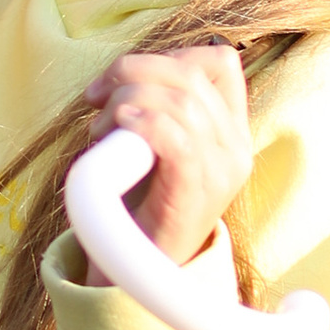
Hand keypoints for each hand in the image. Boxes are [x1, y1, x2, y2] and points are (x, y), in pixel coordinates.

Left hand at [82, 43, 251, 267]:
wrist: (138, 272)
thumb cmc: (139, 205)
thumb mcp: (154, 147)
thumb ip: (155, 109)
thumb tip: (122, 72)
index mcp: (231, 131)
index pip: (220, 62)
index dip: (167, 56)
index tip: (119, 79)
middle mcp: (236, 148)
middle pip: (190, 74)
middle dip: (131, 72)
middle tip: (93, 99)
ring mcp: (222, 170)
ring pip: (180, 101)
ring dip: (125, 101)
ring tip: (97, 130)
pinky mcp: (197, 191)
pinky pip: (176, 137)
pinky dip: (142, 122)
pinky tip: (117, 130)